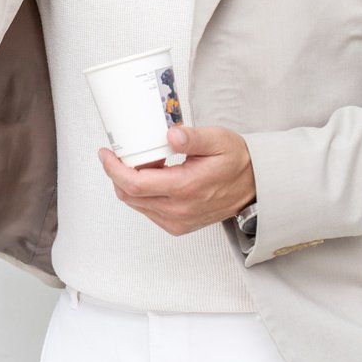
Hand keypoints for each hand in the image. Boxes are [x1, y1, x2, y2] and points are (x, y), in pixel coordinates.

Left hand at [97, 126, 256, 237]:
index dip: (113, 169)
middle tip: (119, 154)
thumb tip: (170, 135)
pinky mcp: (178, 226)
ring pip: (136, 204)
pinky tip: (151, 177)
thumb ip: (193, 138)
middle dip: (116, 174)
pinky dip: (142, 194)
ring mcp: (178, 221)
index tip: (106, 153)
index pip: (134, 183)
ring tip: (139, 163)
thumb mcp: (218, 140)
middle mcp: (179, 210)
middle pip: (129, 195)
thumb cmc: (237, 161)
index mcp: (186, 188)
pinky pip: (148, 210)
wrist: (255, 187)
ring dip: (129, 183)